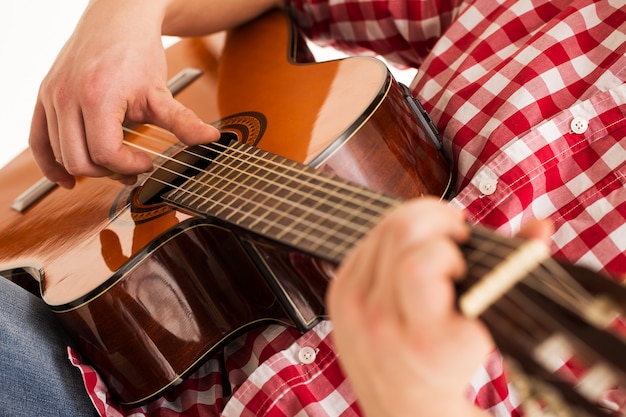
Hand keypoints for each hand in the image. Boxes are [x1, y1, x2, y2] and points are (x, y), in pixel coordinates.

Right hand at [28, 0, 219, 188]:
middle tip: (132, 167)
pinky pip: (37, 141)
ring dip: (88, 169)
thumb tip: (212, 139)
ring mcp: (51, 97)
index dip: (129, 166)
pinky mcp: (44, 96)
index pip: (105, 154)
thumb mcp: (161, 91)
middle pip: (80, 161)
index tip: (148, 162)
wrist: (116, 20)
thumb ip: (183, 121)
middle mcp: (67, 97)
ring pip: (60, 156)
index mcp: (96, 97)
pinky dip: (51, 164)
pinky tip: (68, 179)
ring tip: (113, 163)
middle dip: (109, 171)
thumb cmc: (137, 53)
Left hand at [327, 197, 552, 416]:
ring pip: (380, 229)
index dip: (449, 246)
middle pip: (399, 232)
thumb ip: (515, 272)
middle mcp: (383, 322)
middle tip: (454, 233)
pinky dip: (390, 237)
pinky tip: (406, 253)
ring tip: (434, 239)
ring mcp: (355, 308)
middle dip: (436, 216)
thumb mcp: (489, 331)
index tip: (464, 258)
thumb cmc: (453, 364)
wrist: (404, 406)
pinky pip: (364, 241)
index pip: (424, 261)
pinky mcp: (338, 295)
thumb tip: (540, 226)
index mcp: (427, 339)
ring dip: (414, 222)